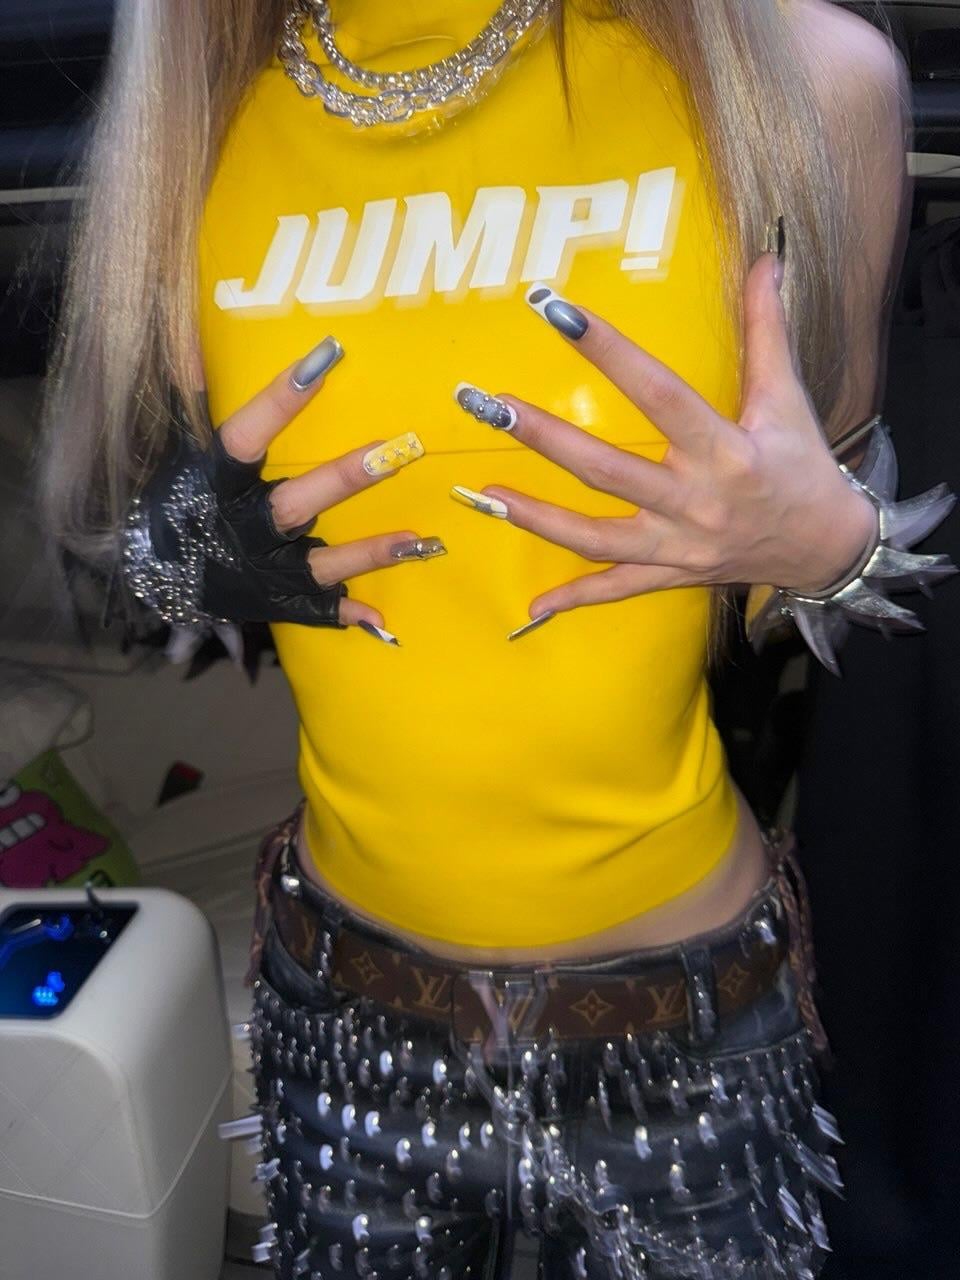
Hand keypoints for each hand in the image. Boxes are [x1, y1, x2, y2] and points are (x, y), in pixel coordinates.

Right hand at [124, 336, 438, 638]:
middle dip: (346, 478)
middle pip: (296, 502)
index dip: (281, 400)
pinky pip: (315, 611)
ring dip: (368, 553)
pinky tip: (380, 618)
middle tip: (394, 451)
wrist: (151, 572)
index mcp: (217, 482)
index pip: (246, 435)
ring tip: (417, 541)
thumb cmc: (175, 497)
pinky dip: (345, 614)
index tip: (324, 359)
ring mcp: (263, 569)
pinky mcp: (276, 600)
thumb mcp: (177, 448)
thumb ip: (192, 399)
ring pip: (320, 562)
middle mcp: (243, 527)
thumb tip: (195, 341)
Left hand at [467, 257, 876, 621]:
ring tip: (483, 493)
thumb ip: (767, 329)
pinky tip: (531, 606)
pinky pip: (617, 591)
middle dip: (545, 437)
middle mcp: (696, 502)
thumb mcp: (787, 398)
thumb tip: (767, 259)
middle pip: (607, 470)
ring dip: (537, 519)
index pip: (659, 393)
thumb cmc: (801, 467)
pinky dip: (575, 600)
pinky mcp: (672, 576)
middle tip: (491, 404)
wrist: (826, 548)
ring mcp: (679, 546)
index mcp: (725, 451)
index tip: (558, 313)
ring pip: (597, 537)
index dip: (609, 352)